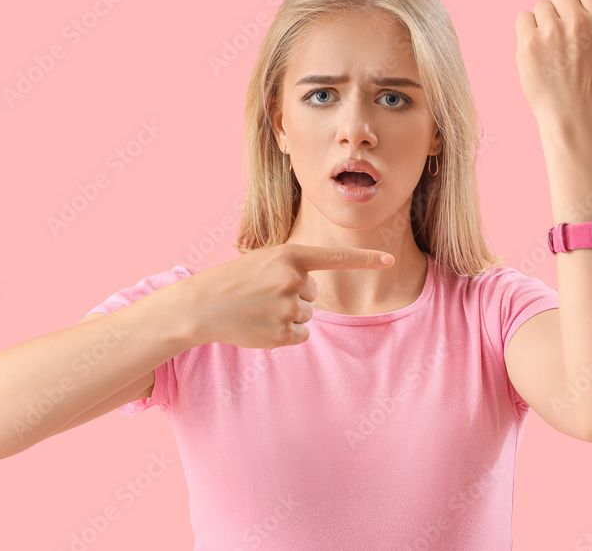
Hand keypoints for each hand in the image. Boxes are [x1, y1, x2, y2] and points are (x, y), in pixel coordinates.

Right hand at [170, 243, 393, 349]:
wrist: (202, 305)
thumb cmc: (234, 281)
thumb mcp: (264, 262)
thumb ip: (293, 268)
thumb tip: (313, 291)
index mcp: (290, 255)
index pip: (336, 257)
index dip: (366, 259)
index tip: (389, 259)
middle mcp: (293, 279)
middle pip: (314, 294)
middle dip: (293, 296)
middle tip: (263, 295)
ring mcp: (288, 307)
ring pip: (307, 315)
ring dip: (288, 316)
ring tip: (259, 310)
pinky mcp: (282, 333)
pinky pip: (301, 335)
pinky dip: (286, 334)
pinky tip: (262, 326)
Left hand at [515, 0, 591, 124]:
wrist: (569, 108)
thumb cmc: (588, 72)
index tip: (576, 8)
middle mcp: (578, 21)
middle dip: (560, 11)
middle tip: (565, 40)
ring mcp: (552, 31)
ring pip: (540, 6)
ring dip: (543, 22)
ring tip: (552, 48)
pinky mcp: (529, 42)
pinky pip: (523, 18)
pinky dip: (527, 31)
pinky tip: (537, 50)